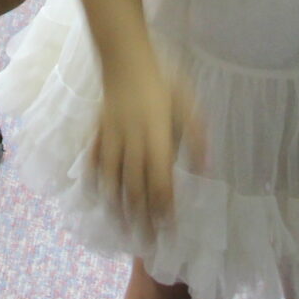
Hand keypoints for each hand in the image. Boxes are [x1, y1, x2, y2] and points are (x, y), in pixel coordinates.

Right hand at [92, 57, 199, 234]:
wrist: (124, 54)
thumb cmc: (163, 77)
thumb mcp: (189, 101)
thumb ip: (196, 135)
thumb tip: (206, 168)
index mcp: (157, 136)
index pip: (160, 180)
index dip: (163, 207)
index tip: (168, 230)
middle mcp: (132, 141)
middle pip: (135, 186)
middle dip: (141, 218)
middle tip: (146, 244)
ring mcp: (111, 137)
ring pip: (112, 179)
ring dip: (117, 208)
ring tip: (121, 231)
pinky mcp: (97, 131)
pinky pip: (92, 160)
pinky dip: (93, 181)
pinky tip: (96, 197)